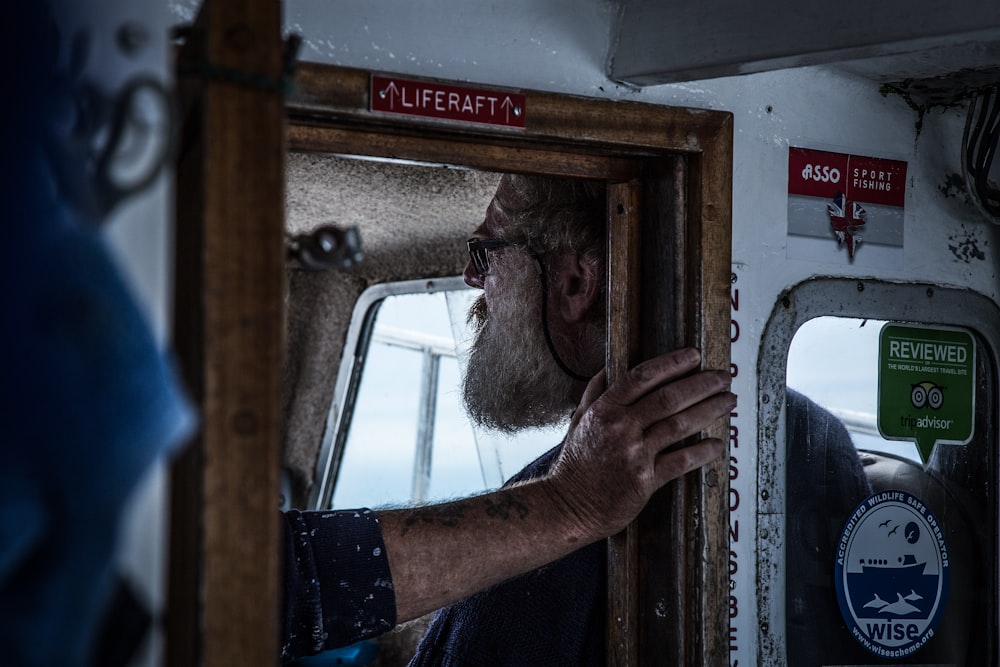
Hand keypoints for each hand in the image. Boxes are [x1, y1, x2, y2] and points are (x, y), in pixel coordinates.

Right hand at [544, 347, 734, 539]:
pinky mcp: (645, 480)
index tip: (694, 356)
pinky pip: (681, 461)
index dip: (671, 363)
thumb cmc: (576, 463)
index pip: (642, 377)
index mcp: (604, 409)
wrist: (568, 506)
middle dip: (702, 384)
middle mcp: (620, 428)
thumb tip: (608, 368)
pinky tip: (718, 444)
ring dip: (710, 410)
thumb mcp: (579, 421)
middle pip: (669, 398)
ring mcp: (634, 454)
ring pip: (680, 425)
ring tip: (729, 401)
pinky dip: (703, 451)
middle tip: (724, 377)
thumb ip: (595, 393)